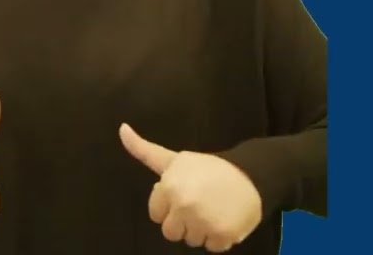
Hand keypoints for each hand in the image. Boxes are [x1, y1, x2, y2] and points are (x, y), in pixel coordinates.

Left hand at [119, 123, 261, 251]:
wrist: (251, 175)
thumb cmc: (208, 168)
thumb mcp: (174, 159)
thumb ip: (144, 150)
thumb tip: (121, 129)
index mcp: (168, 187)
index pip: (156, 215)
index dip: (169, 206)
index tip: (184, 194)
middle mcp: (183, 206)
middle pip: (171, 232)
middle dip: (183, 222)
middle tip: (200, 204)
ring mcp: (202, 222)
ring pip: (191, 241)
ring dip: (201, 230)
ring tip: (213, 210)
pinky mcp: (222, 236)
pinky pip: (211, 247)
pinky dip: (219, 238)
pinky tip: (225, 219)